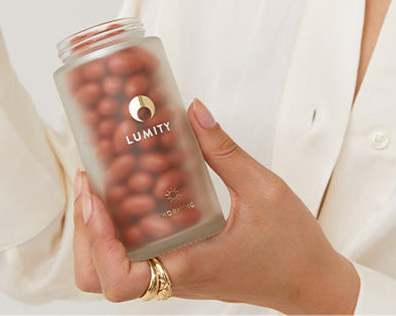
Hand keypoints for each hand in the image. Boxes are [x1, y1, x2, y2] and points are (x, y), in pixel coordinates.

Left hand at [72, 99, 360, 313]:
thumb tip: (194, 111)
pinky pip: (134, 257)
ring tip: (98, 186)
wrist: (311, 283)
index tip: (94, 201)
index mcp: (190, 265)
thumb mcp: (264, 190)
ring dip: (96, 233)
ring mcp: (173, 275)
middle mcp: (174, 276)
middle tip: (88, 185)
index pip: (122, 280)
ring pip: (112, 270)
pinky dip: (117, 230)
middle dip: (84, 235)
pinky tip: (126, 192)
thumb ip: (225, 151)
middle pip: (100, 279)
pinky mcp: (178, 268)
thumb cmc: (293, 247)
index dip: (97, 244)